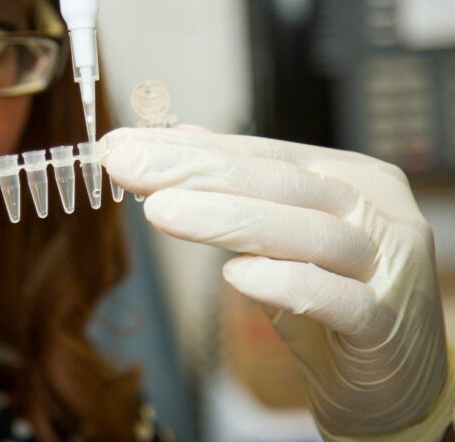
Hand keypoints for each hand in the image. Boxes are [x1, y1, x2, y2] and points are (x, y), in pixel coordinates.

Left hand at [101, 126, 454, 438]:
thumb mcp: (280, 236)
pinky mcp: (385, 323)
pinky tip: (234, 275)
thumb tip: (180, 137)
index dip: (187, 148)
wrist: (392, 377)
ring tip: (158, 211)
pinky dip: (285, 283)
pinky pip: (337, 298)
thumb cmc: (331, 298)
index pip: (258, 153)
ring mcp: (387, 264)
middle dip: (195, 170)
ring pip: (309, 233)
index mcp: (346, 176)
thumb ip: (239, 188)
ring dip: (227, 219)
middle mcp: (372, 210)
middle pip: (280, 181)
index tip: (121, 145)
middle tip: (125, 165)